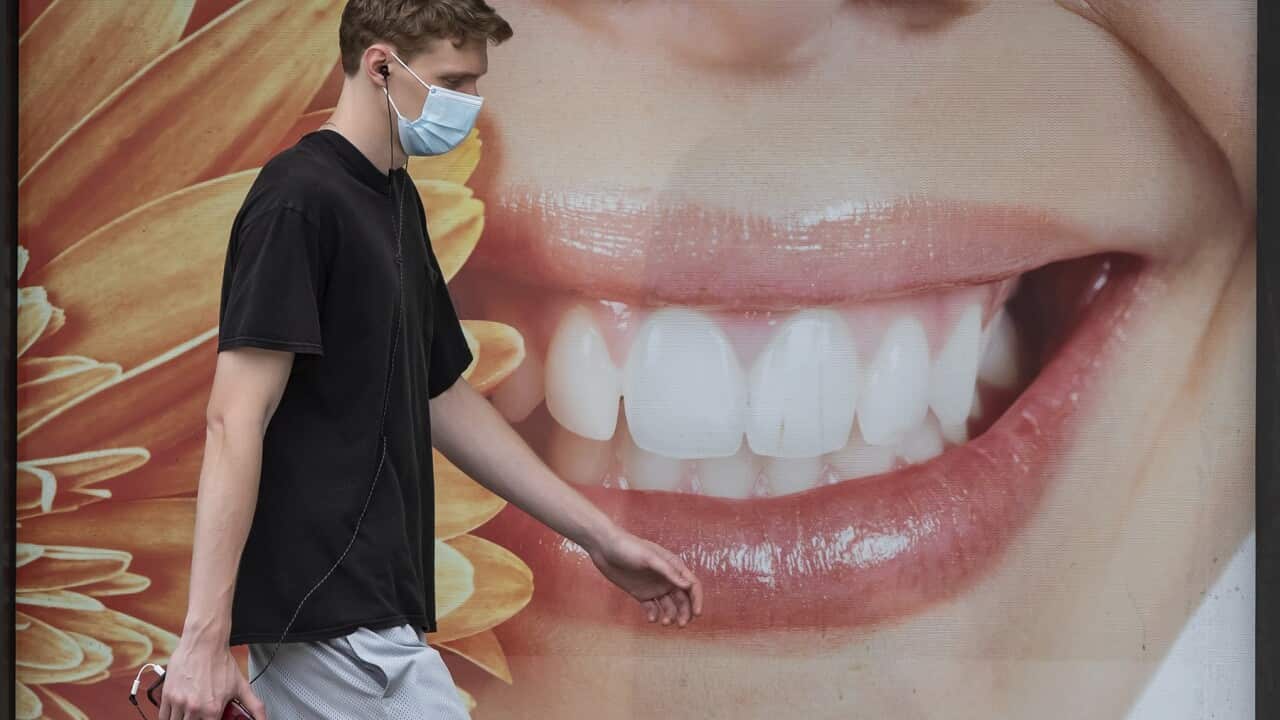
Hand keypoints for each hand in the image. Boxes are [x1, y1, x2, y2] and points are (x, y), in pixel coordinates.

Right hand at [158, 634, 265, 719]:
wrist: (204, 643)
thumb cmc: (221, 662)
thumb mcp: (241, 686)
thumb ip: (254, 706)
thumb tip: (263, 719)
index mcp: (212, 710)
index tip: (210, 718)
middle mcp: (194, 708)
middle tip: (200, 714)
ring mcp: (179, 702)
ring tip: (190, 714)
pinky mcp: (167, 695)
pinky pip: (163, 716)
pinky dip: (169, 717)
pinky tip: (177, 713)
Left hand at [588, 529, 703, 626]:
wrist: (604, 547)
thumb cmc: (629, 547)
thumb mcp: (650, 558)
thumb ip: (669, 571)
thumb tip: (688, 585)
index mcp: (673, 566)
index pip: (692, 585)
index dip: (697, 599)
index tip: (697, 614)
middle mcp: (666, 578)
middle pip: (683, 599)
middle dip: (685, 612)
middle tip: (681, 624)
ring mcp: (654, 587)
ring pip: (669, 606)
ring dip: (671, 616)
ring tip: (664, 622)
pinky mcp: (641, 593)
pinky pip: (652, 608)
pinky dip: (654, 615)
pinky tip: (651, 618)